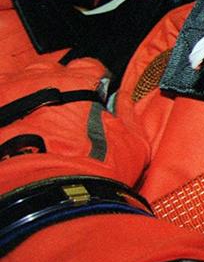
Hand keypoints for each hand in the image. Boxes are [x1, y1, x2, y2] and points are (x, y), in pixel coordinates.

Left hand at [0, 57, 148, 195]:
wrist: (47, 195)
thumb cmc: (94, 169)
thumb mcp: (133, 143)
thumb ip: (127, 115)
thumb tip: (124, 98)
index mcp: (81, 80)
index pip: (88, 66)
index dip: (91, 82)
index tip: (93, 98)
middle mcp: (42, 79)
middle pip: (48, 70)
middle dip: (54, 87)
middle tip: (60, 116)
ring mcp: (9, 93)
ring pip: (16, 85)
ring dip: (24, 99)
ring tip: (31, 126)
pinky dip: (5, 115)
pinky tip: (13, 135)